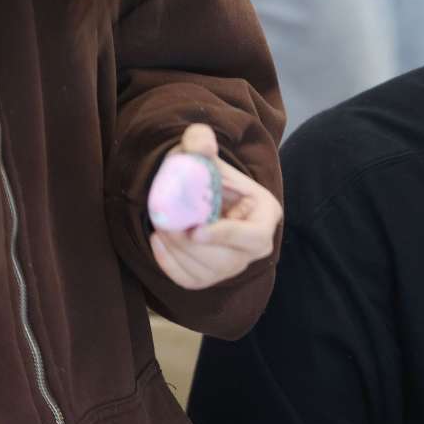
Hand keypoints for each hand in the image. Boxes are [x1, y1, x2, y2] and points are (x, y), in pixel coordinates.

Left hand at [149, 124, 282, 289]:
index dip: (227, 235)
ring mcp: (235, 264)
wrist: (196, 193)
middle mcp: (257, 245)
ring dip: (177, 252)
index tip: (196, 231)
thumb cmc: (203, 172)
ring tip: (160, 226)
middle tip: (165, 225)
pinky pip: (191, 280)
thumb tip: (202, 145)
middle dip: (191, 246)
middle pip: (228, 259)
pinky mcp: (212, 277)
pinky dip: (170, 264)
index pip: (254, 236)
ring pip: (207, 272)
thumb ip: (200, 143)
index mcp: (265, 214)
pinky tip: (159, 241)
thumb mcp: (202, 153)